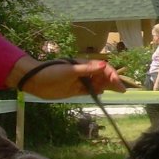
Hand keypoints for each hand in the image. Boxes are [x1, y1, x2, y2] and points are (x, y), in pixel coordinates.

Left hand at [8, 57, 125, 98]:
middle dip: (112, 81)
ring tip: (117, 91)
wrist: (36, 81)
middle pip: (102, 76)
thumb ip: (87, 69)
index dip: (111, 75)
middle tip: (122, 90)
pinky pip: (90, 90)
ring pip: (98, 83)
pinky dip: (97, 91)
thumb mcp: (70, 70)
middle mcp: (84, 72)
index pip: (103, 68)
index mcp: (84, 64)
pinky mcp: (76, 89)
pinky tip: (102, 93)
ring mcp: (80, 81)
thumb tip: (103, 65)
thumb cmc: (51, 73)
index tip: (117, 84)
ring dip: (107, 86)